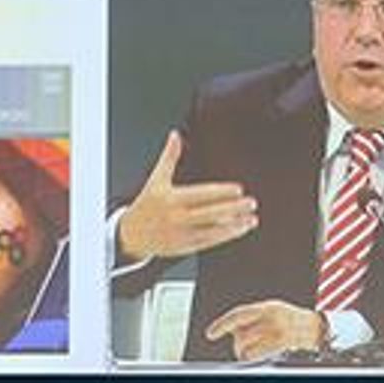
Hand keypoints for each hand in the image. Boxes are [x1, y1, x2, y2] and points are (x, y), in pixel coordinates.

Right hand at [117, 130, 258, 261]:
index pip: (201, 195)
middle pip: (210, 213)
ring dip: (235, 225)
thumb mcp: (155, 179)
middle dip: (233, 209)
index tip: (239, 189)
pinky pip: (210, 241)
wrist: (132, 234)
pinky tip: (240, 228)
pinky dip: (227, 235)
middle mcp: (177, 218)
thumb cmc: (147, 204)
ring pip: (213, 230)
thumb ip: (169, 157)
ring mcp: (182, 234)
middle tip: (251, 203)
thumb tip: (175, 135)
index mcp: (171, 199)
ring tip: (251, 218)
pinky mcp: (186, 247)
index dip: (221, 192)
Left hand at [206, 299, 323, 360]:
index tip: (210, 334)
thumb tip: (233, 331)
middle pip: (242, 334)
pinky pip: (258, 352)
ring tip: (247, 354)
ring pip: (247, 344)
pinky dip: (252, 356)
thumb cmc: (290, 323)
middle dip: (237, 344)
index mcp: (266, 307)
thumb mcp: (272, 314)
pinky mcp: (282, 342)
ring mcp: (278, 329)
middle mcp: (271, 316)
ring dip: (243, 352)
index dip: (222, 324)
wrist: (315, 328)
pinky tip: (253, 357)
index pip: (239, 314)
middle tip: (238, 350)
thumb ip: (254, 320)